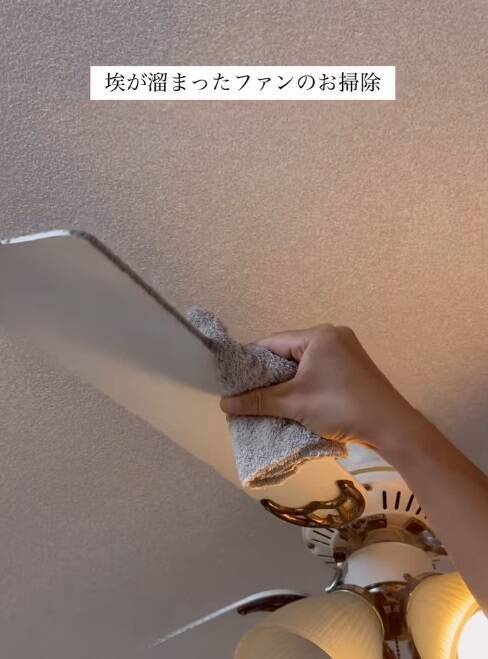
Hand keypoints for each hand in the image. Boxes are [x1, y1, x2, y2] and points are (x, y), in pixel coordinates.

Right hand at [220, 324, 422, 450]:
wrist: (390, 426)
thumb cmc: (341, 406)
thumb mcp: (294, 403)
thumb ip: (258, 401)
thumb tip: (224, 403)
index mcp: (318, 335)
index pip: (273, 342)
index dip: (251, 361)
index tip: (234, 379)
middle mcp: (333, 336)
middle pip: (288, 352)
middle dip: (269, 374)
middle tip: (248, 393)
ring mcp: (346, 351)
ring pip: (304, 364)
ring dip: (286, 382)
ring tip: (267, 400)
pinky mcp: (353, 368)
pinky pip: (319, 371)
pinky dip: (304, 384)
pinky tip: (294, 400)